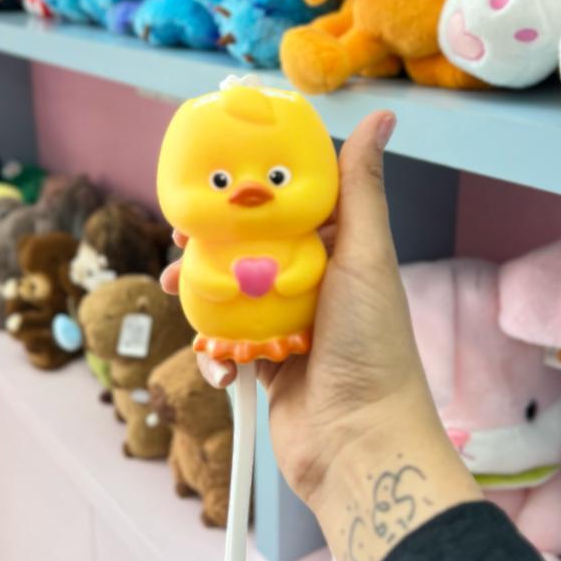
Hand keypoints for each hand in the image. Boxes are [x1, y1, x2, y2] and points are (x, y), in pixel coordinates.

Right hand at [163, 112, 479, 560]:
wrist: (360, 444)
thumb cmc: (370, 343)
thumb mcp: (365, 255)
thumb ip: (361, 187)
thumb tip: (382, 116)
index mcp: (342, 255)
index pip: (291, 211)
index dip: (251, 196)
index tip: (214, 185)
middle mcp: (317, 288)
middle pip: (252, 253)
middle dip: (213, 247)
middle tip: (180, 241)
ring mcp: (291, 330)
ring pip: (233, 297)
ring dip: (204, 296)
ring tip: (178, 291)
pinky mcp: (270, 370)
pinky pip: (229, 348)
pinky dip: (215, 354)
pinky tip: (217, 364)